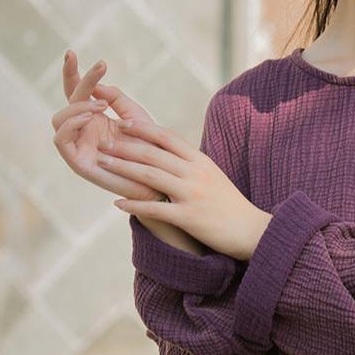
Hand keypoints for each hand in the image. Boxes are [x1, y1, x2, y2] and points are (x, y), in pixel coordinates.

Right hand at [51, 50, 162, 200]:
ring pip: (58, 118)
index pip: (78, 91)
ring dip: (77, 105)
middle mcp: (83, 130)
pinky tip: (88, 117)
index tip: (73, 52)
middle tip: (99, 69)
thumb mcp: (135, 118)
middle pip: (67, 100)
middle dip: (77, 79)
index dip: (73, 72)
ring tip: (100, 105)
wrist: (157, 182)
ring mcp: (78, 146)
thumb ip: (117, 99)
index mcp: (95, 118)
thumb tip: (97, 86)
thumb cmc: (149, 151)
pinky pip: (60, 139)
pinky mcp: (77, 162)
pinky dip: (69, 124)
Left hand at [99, 119, 272, 259]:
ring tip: (102, 163)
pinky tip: (117, 203)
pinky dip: (134, 204)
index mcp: (201, 161)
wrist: (253, 231)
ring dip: (123, 168)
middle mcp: (195, 173)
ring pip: (150, 175)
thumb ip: (192, 164)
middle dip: (124, 146)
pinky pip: (155, 208)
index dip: (142, 129)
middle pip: (153, 153)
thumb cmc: (231, 206)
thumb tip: (170, 155)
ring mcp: (192, 194)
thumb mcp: (214, 177)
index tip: (122, 123)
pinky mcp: (189, 218)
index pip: (167, 137)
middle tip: (102, 142)